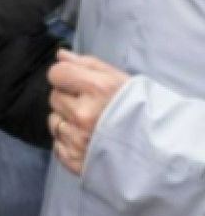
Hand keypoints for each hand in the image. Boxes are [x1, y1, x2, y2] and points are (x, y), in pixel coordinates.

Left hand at [47, 49, 129, 174]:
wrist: (161, 150)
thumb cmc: (141, 110)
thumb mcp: (119, 79)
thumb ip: (87, 65)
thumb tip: (60, 55)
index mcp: (98, 89)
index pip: (57, 73)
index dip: (66, 76)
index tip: (78, 83)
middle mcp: (85, 115)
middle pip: (54, 96)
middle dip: (69, 99)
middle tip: (93, 107)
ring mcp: (79, 140)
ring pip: (54, 121)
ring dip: (68, 122)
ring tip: (93, 126)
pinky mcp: (76, 160)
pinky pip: (58, 145)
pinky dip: (69, 143)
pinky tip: (89, 142)